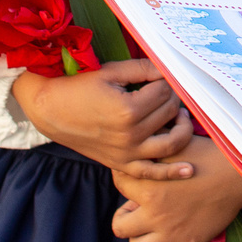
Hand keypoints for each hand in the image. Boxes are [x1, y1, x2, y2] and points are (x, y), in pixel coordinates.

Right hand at [12, 61, 195, 178]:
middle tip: (166, 91)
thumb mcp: (111, 72)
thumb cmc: (80, 87)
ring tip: (180, 116)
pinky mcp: (121, 164)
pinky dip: (171, 173)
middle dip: (172, 99)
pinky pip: (151, 173)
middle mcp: (130, 135)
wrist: (51, 110)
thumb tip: (170, 67)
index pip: (165, 92)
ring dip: (182, 129)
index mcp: (128, 110)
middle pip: (169, 113)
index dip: (166, 80)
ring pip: (170, 143)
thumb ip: (143, 68)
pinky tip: (189, 169)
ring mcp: (127, 153)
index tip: (158, 76)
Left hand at [112, 142, 241, 241]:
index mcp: (148, 188)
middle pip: (119, 226)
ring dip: (141, 238)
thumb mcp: (177, 144)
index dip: (123, 176)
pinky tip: (170, 239)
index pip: (118, 184)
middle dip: (125, 215)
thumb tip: (143, 137)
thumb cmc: (208, 154)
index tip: (135, 175)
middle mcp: (155, 215)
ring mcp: (172, 234)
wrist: (239, 174)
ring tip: (151, 226)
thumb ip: (155, 144)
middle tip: (139, 206)